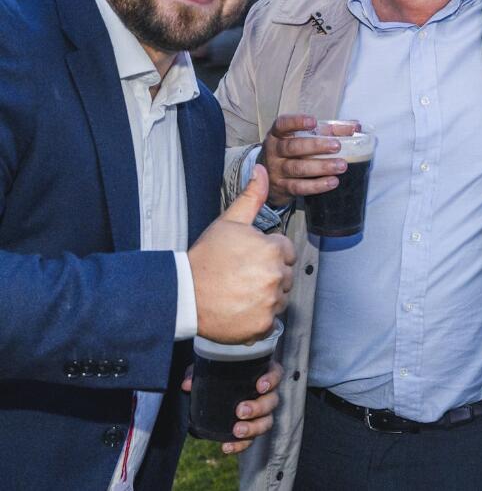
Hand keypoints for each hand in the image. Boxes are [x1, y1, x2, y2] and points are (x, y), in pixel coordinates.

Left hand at [182, 360, 282, 453]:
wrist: (215, 392)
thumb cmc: (219, 373)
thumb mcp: (209, 368)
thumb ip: (198, 372)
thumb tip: (188, 384)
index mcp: (262, 373)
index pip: (275, 374)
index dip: (271, 380)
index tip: (260, 385)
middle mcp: (267, 394)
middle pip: (272, 401)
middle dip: (258, 407)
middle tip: (240, 410)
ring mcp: (261, 413)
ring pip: (266, 422)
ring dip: (253, 428)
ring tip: (237, 431)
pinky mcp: (251, 429)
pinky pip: (251, 440)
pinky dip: (240, 445)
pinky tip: (226, 447)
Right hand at [189, 164, 294, 343]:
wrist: (184, 294)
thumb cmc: (206, 257)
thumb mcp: (228, 222)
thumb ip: (251, 197)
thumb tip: (261, 169)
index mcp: (272, 249)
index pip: (286, 251)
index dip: (269, 253)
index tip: (249, 258)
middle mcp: (275, 276)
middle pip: (285, 274)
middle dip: (269, 273)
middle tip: (242, 275)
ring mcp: (270, 302)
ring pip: (280, 297)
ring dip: (266, 295)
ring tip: (240, 291)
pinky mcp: (263, 325)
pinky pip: (271, 319)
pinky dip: (259, 317)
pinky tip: (241, 308)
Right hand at [258, 114, 354, 207]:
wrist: (267, 178)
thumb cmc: (292, 152)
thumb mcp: (302, 138)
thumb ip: (327, 131)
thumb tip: (355, 127)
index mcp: (277, 135)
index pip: (283, 124)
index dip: (297, 122)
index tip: (313, 121)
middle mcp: (274, 151)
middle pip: (292, 147)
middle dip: (316, 146)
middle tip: (337, 146)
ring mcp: (276, 170)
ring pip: (298, 168)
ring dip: (321, 167)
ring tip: (341, 165)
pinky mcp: (283, 187)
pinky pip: (300, 187)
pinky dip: (317, 185)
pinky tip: (332, 181)